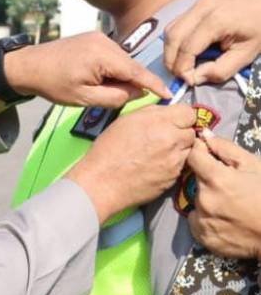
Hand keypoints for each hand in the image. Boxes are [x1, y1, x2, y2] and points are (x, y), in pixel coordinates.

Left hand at [3, 32, 170, 107]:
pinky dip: (113, 68)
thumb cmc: (53, 84)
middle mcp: (104, 41)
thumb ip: (115, 96)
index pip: (137, 71)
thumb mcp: (84, 98)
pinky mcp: (93, 38)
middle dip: (134, 82)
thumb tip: (139, 92)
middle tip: (129, 99)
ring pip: (122, 60)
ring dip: (121, 75)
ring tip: (105, 89)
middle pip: (130, 65)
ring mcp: (98, 37)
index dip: (154, 84)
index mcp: (103, 55)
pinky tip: (101, 79)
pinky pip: (112, 55)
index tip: (169, 94)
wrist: (28, 65)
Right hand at [67, 104, 195, 223]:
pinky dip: (172, 164)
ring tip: (159, 152)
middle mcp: (172, 140)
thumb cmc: (107, 150)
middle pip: (192, 131)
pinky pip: (181, 166)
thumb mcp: (125, 120)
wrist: (102, 182)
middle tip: (164, 137)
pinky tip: (155, 165)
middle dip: (181, 132)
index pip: (189, 112)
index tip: (173, 121)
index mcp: (159, 122)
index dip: (180, 116)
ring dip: (179, 148)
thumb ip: (151, 113)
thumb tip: (166, 112)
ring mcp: (175, 161)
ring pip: (189, 149)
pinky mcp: (174, 178)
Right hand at [163, 0, 260, 84]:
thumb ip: (221, 69)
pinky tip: (185, 51)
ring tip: (180, 65)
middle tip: (180, 75)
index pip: (187, 48)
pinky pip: (176, 23)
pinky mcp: (197, 4)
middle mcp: (202, 8)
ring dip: (170, 50)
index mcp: (216, 20)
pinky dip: (175, 40)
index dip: (183, 68)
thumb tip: (194, 78)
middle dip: (171, 60)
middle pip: (173, 37)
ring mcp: (198, 3)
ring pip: (170, 29)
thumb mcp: (247, 54)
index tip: (188, 81)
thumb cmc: (260, 29)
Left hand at [184, 132, 260, 259]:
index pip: (193, 157)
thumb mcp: (253, 165)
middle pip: (196, 181)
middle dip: (209, 180)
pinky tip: (225, 220)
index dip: (200, 153)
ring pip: (197, 202)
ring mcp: (202, 221)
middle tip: (230, 187)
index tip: (207, 155)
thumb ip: (226, 149)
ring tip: (230, 206)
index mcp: (216, 179)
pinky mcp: (203, 238)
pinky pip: (197, 222)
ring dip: (208, 201)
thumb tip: (204, 135)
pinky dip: (206, 220)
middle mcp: (204, 200)